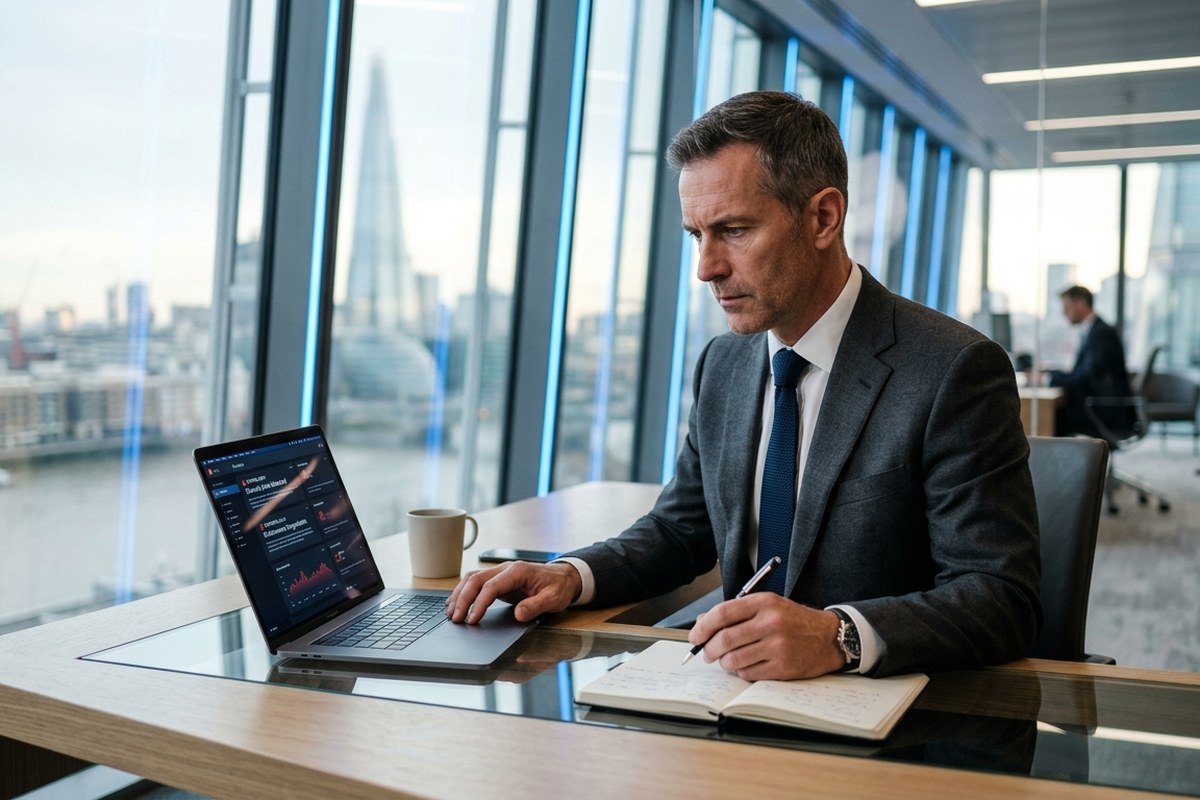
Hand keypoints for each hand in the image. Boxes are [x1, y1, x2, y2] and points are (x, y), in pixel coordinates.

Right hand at [445, 561, 581, 624]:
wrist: (564, 577)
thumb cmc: (558, 587)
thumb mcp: (553, 599)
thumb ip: (535, 606)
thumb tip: (519, 614)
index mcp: (518, 572)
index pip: (491, 587)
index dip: (479, 604)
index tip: (472, 619)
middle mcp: (506, 569)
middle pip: (476, 580)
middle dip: (463, 599)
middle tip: (455, 618)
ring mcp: (500, 572)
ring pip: (472, 578)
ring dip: (459, 594)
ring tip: (450, 612)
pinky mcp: (498, 579)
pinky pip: (476, 581)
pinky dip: (463, 591)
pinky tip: (456, 601)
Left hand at [686, 594, 845, 680]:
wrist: (829, 637)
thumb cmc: (793, 620)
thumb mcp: (767, 606)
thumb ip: (736, 612)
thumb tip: (703, 623)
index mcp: (764, 603)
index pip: (723, 613)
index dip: (703, 627)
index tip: (695, 636)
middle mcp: (771, 623)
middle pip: (725, 639)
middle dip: (709, 649)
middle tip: (707, 653)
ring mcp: (778, 646)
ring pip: (734, 660)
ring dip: (724, 663)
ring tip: (728, 659)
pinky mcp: (783, 667)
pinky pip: (748, 674)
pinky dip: (741, 672)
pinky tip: (747, 665)